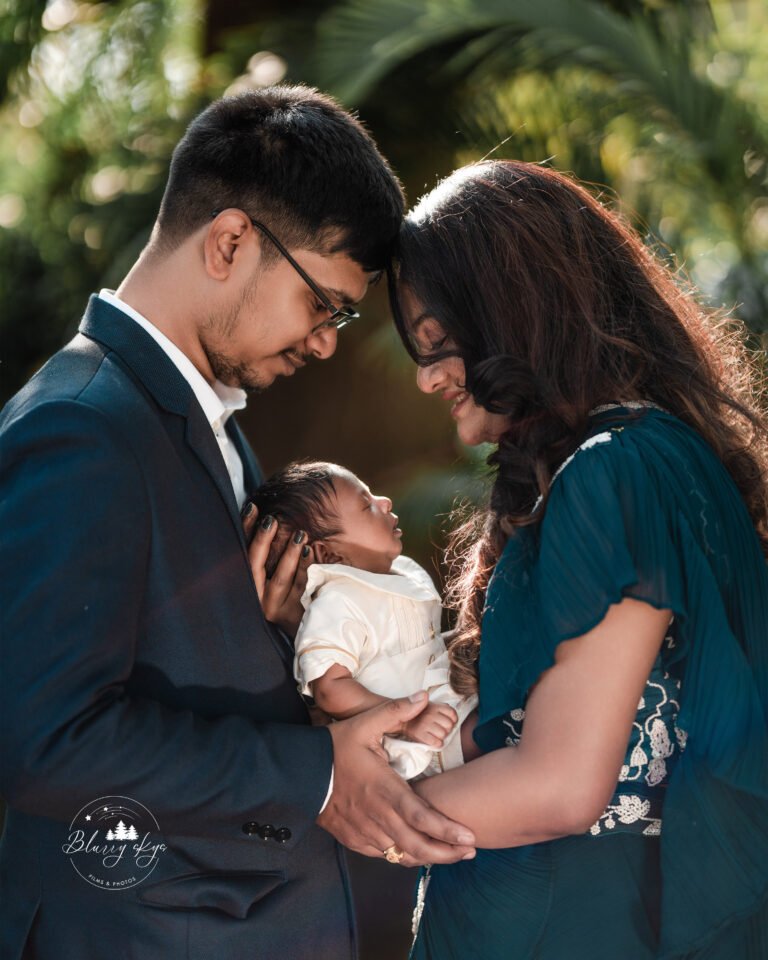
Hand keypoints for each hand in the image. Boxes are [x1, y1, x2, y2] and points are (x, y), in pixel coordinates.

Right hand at [242, 503, 312, 634]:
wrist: (303, 628)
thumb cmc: (282, 591)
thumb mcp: (269, 572)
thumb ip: (264, 550)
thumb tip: (266, 515)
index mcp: (244, 584)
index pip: (242, 553)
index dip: (245, 530)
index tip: (252, 508)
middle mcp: (254, 598)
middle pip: (255, 566)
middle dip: (262, 541)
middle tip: (271, 519)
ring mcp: (273, 608)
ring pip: (281, 578)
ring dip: (289, 554)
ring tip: (300, 533)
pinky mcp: (292, 614)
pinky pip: (300, 587)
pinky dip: (305, 568)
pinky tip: (309, 550)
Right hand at [317, 692, 475, 866]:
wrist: (299, 772)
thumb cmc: (334, 747)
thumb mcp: (364, 723)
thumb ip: (396, 710)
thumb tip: (424, 696)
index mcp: (384, 789)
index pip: (420, 817)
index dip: (446, 830)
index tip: (469, 836)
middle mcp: (377, 816)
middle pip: (416, 845)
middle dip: (447, 853)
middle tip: (469, 850)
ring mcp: (364, 831)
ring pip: (401, 854)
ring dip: (427, 856)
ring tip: (450, 853)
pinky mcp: (353, 839)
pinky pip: (383, 854)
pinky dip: (402, 855)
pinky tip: (416, 850)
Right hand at [402, 702, 457, 747]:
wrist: (404, 721)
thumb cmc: (420, 714)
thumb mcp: (430, 706)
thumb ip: (441, 707)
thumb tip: (451, 712)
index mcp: (434, 706)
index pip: (452, 713)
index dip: (453, 719)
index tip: (449, 722)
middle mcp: (430, 714)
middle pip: (449, 725)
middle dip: (447, 729)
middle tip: (440, 729)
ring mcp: (425, 724)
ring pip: (443, 734)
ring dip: (441, 737)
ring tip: (436, 734)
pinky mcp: (420, 734)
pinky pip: (435, 742)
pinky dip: (437, 743)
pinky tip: (434, 741)